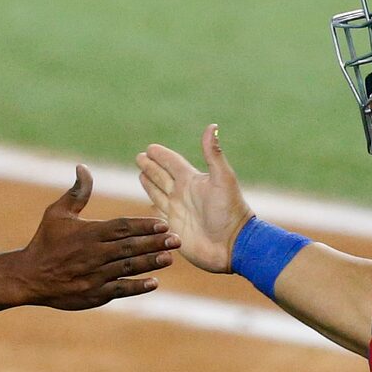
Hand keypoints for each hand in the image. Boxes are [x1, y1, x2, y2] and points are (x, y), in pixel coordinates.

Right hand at [14, 166, 175, 309]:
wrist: (29, 276)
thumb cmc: (45, 241)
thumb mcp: (57, 213)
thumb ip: (76, 193)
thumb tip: (83, 167)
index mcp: (88, 233)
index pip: (122, 227)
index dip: (143, 225)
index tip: (163, 223)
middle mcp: (94, 254)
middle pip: (130, 247)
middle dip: (154, 243)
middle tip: (177, 239)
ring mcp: (95, 275)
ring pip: (128, 268)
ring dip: (150, 263)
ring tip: (170, 258)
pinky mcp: (94, 293)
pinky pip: (119, 290)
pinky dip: (137, 287)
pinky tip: (154, 283)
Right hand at [136, 125, 252, 274]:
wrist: (232, 245)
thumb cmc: (229, 211)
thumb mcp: (222, 179)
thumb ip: (213, 153)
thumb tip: (212, 125)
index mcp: (193, 181)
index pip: (172, 163)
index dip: (161, 155)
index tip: (150, 147)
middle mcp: (183, 195)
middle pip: (162, 176)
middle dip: (150, 166)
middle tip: (139, 156)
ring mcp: (178, 212)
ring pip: (158, 194)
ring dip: (149, 184)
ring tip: (140, 174)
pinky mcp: (174, 230)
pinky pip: (159, 215)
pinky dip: (153, 208)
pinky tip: (149, 204)